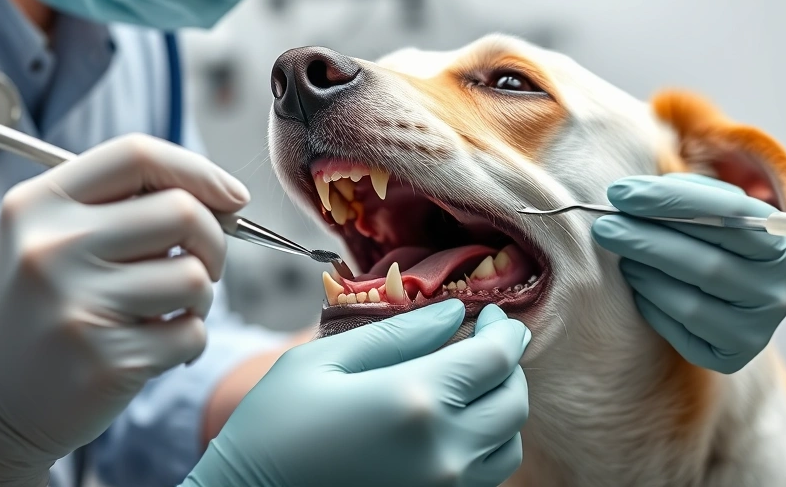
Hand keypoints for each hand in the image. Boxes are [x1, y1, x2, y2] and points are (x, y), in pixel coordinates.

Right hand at [0, 135, 248, 486]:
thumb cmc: (35, 314)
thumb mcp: (45, 242)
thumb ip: (118, 209)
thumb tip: (224, 198)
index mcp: (37, 206)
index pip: (137, 155)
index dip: (199, 171)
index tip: (232, 197)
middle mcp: (52, 248)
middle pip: (182, 211)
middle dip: (214, 239)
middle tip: (202, 265)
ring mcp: (77, 305)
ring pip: (194, 277)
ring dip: (200, 298)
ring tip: (166, 313)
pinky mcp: (106, 360)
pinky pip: (191, 333)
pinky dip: (189, 341)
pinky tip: (155, 350)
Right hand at [181, 301, 530, 486]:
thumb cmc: (271, 428)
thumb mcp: (321, 361)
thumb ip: (395, 334)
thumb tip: (453, 314)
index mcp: (414, 401)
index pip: (495, 359)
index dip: (503, 330)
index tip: (492, 315)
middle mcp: (444, 451)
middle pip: (514, 402)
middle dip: (509, 365)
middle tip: (486, 342)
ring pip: (508, 445)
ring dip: (501, 407)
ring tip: (470, 383)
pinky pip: (486, 477)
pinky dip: (485, 444)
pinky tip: (452, 423)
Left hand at [591, 173, 785, 373]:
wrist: (730, 296)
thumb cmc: (711, 240)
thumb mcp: (709, 209)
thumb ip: (681, 195)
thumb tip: (631, 195)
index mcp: (777, 242)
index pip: (728, 214)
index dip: (670, 201)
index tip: (621, 193)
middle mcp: (775, 290)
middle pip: (706, 265)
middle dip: (645, 241)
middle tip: (604, 228)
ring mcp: (759, 329)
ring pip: (690, 304)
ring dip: (645, 276)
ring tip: (623, 259)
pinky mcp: (734, 356)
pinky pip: (682, 332)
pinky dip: (653, 307)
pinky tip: (641, 287)